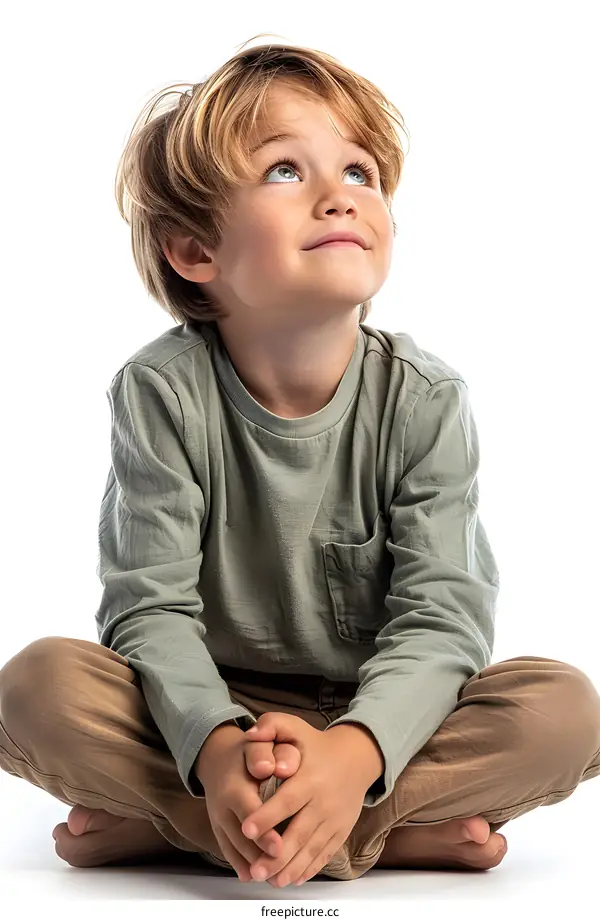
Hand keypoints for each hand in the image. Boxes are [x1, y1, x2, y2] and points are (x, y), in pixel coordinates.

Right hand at [195, 723, 288, 880]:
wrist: (218, 758)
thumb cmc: (246, 751)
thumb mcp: (257, 743)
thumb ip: (264, 752)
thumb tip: (271, 766)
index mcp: (234, 786)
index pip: (249, 811)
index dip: (264, 830)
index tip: (279, 846)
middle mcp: (222, 807)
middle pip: (241, 837)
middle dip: (260, 855)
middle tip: (280, 870)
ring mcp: (219, 821)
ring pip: (234, 848)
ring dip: (253, 865)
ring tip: (274, 878)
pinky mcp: (219, 830)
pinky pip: (228, 851)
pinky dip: (241, 865)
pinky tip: (254, 876)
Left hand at [240, 714, 375, 887]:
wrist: (356, 757)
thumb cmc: (317, 745)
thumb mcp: (295, 726)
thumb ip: (271, 725)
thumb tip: (250, 733)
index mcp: (310, 778)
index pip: (286, 800)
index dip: (267, 816)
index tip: (246, 828)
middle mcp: (324, 801)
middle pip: (299, 832)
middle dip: (276, 854)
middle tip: (255, 869)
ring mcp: (335, 819)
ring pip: (311, 848)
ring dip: (291, 867)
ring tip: (271, 880)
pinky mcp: (341, 831)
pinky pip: (325, 853)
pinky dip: (310, 868)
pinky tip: (294, 878)